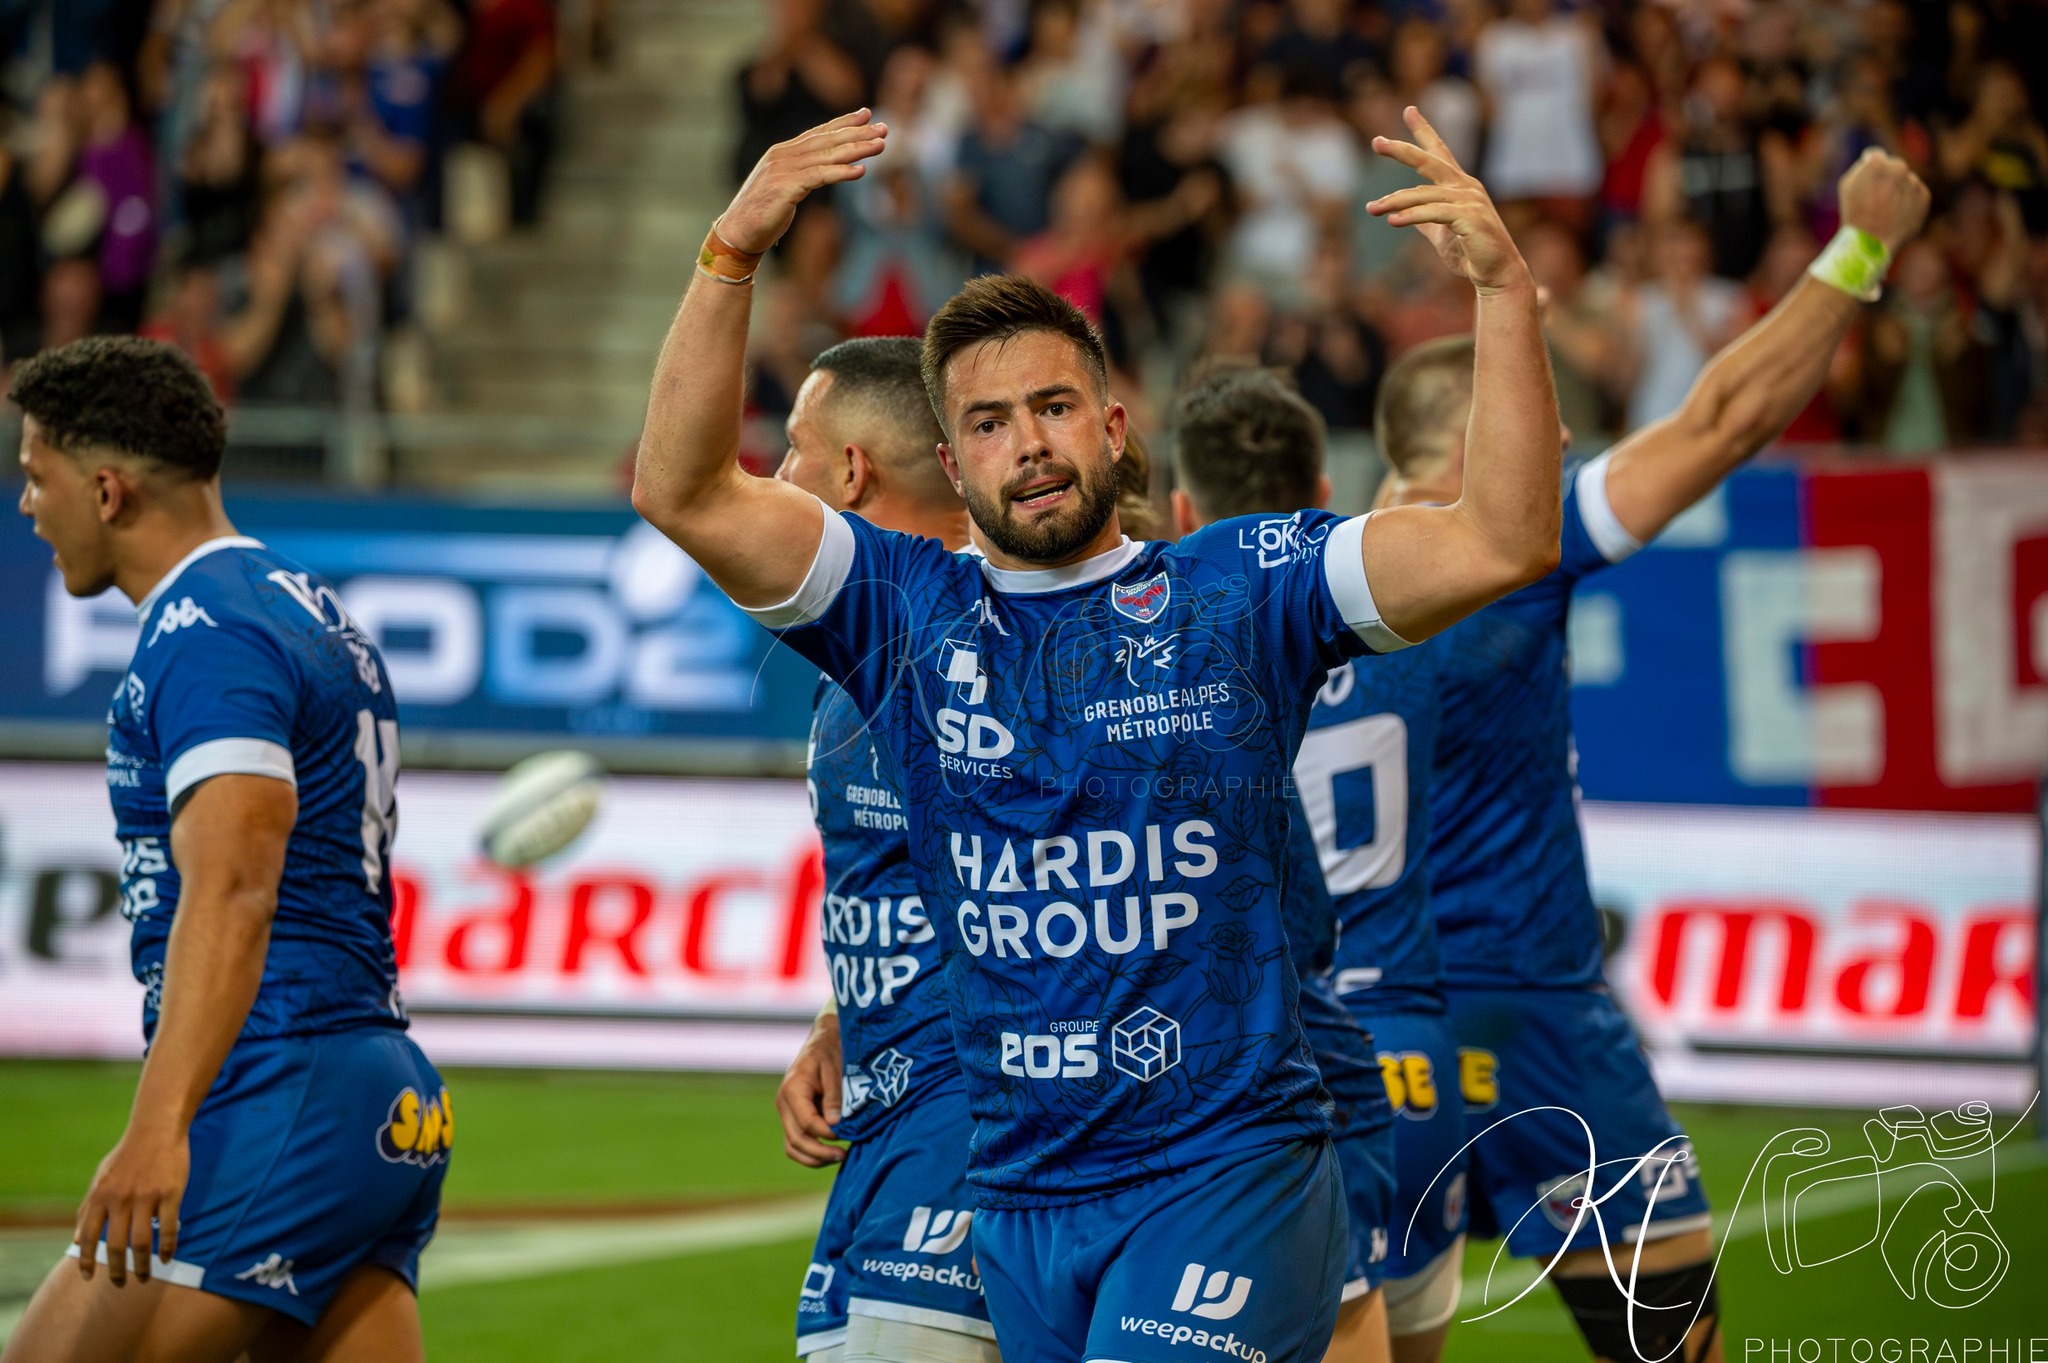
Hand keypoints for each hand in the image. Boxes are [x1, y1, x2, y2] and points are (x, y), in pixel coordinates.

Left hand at [74, 1119, 188, 1284]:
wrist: (157, 1128)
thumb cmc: (127, 1154)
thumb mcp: (100, 1178)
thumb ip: (87, 1208)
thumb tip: (75, 1239)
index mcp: (100, 1196)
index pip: (87, 1236)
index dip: (86, 1260)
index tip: (89, 1278)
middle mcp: (120, 1199)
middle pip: (116, 1245)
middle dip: (117, 1270)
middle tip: (121, 1284)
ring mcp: (146, 1197)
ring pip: (143, 1242)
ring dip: (143, 1265)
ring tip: (145, 1277)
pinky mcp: (170, 1193)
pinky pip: (169, 1228)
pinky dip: (167, 1248)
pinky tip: (166, 1258)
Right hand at [718, 109, 886, 255]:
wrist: (737, 233)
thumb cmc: (761, 216)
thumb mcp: (783, 189)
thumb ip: (799, 176)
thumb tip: (819, 174)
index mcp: (782, 153)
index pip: (818, 133)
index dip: (843, 122)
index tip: (866, 114)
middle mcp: (783, 156)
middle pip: (827, 140)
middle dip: (857, 133)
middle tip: (884, 127)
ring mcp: (783, 170)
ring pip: (827, 155)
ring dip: (856, 149)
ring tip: (881, 145)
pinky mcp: (785, 187)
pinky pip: (820, 177)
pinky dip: (841, 172)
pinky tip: (861, 171)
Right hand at [775, 1011, 845, 1166]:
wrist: (824, 1039)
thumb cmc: (831, 1050)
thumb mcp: (835, 1068)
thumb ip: (834, 1097)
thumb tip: (833, 1125)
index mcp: (793, 1089)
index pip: (806, 1123)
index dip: (827, 1135)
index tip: (846, 1137)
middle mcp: (784, 1103)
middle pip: (796, 1140)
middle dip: (820, 1153)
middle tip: (844, 1156)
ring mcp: (786, 1112)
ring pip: (792, 1147)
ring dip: (813, 1158)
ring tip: (838, 1158)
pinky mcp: (793, 1116)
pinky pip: (796, 1142)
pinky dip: (811, 1152)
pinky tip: (830, 1152)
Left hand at [1367, 107, 1530, 296]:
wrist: (1496, 274)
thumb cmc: (1469, 253)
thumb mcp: (1440, 233)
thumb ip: (1423, 219)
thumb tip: (1400, 214)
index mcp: (1459, 186)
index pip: (1439, 153)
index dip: (1424, 131)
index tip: (1409, 110)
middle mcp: (1466, 187)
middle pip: (1429, 161)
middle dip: (1402, 151)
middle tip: (1377, 142)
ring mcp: (1470, 200)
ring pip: (1423, 194)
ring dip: (1395, 202)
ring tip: (1372, 209)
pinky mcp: (1470, 218)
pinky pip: (1434, 213)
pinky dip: (1412, 216)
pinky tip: (1393, 221)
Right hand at [1838, 147, 1930, 255]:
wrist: (1872, 243)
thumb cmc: (1854, 215)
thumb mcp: (1847, 186)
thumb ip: (1861, 168)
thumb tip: (1872, 160)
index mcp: (1877, 163)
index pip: (1874, 156)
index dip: (1869, 167)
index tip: (1867, 179)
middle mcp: (1899, 168)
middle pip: (1894, 166)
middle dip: (1887, 178)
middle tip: (1877, 198)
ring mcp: (1913, 182)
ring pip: (1906, 181)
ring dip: (1898, 191)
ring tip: (1886, 212)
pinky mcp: (1924, 197)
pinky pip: (1916, 194)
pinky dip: (1908, 203)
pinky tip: (1896, 216)